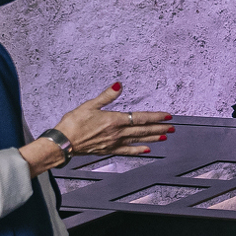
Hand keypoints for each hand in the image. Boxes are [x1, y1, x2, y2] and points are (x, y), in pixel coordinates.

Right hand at [21, 82, 170, 175]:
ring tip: (165, 136)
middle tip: (172, 127)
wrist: (62, 143)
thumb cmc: (73, 124)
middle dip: (159, 128)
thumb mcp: (89, 105)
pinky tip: (147, 150)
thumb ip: (106, 96)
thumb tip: (118, 84)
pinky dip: (138, 150)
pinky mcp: (108, 150)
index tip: (168, 116)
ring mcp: (114, 143)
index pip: (141, 118)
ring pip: (138, 140)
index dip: (156, 117)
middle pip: (143, 130)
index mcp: (114, 120)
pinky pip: (127, 151)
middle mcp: (117, 133)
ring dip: (153, 138)